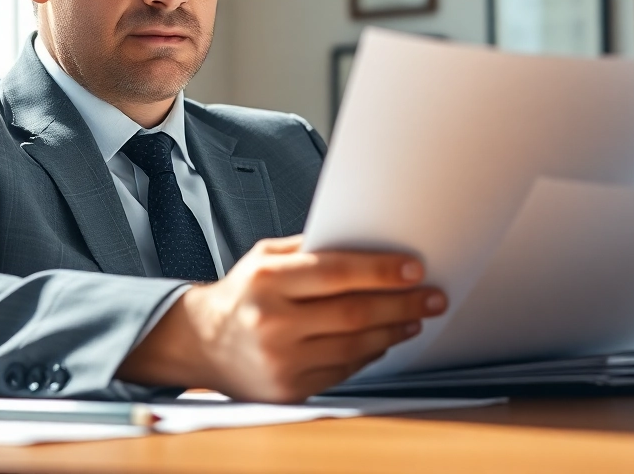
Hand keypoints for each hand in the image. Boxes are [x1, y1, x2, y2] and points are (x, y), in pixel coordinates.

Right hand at [116, 235, 446, 402]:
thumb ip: (310, 249)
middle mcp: (271, 321)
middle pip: (354, 313)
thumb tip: (367, 244)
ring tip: (414, 317)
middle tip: (431, 296)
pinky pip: (344, 369)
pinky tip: (383, 340)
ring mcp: (281, 360)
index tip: (413, 269)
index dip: (381, 271)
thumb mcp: (264, 257)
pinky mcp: (289, 389)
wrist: (202, 343)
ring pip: (355, 346)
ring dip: (393, 331)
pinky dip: (369, 354)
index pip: (336, 272)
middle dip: (401, 304)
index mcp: (266, 280)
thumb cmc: (240, 294)